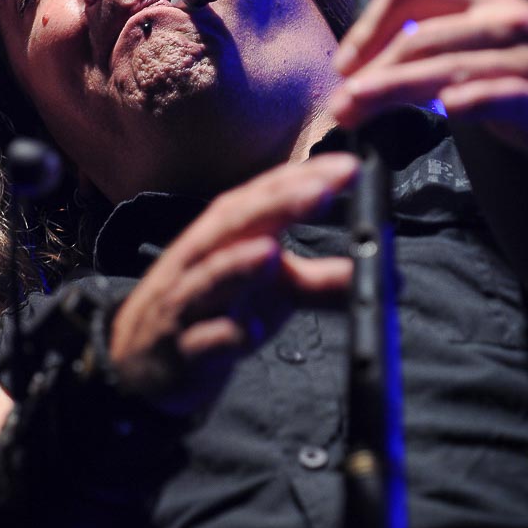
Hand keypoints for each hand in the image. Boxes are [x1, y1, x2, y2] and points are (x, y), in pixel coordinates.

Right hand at [108, 154, 357, 415]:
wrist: (143, 360)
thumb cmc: (215, 309)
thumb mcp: (273, 292)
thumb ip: (323, 281)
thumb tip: (384, 275)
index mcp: (225, 234)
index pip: (264, 195)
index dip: (303, 177)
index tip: (350, 166)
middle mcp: (202, 258)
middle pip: (235, 224)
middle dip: (277, 205)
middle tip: (320, 189)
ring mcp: (186, 303)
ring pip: (208, 278)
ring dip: (238, 265)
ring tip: (272, 253)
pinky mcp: (180, 350)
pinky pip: (200, 341)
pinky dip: (221, 335)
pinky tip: (245, 334)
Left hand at [331, 0, 527, 185]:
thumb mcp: (492, 44)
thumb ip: (442, 43)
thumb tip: (374, 65)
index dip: (367, 25)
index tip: (344, 66)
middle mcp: (506, 20)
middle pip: (421, 36)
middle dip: (371, 71)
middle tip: (339, 105)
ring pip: (451, 65)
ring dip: (397, 88)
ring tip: (360, 107)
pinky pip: (506, 96)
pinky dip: (475, 100)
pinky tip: (448, 110)